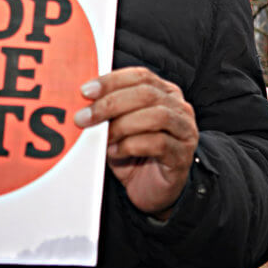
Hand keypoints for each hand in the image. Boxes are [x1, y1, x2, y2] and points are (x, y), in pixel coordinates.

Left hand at [74, 67, 197, 219]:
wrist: (151, 191)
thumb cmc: (134, 155)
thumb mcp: (118, 128)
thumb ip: (108, 113)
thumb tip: (83, 103)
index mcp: (164, 93)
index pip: (140, 76)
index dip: (112, 81)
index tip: (85, 91)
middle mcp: (179, 108)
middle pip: (147, 94)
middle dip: (111, 103)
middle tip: (84, 118)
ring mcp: (185, 131)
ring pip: (157, 116)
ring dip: (122, 125)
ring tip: (103, 138)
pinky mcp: (182, 155)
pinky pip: (159, 144)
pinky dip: (132, 146)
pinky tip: (115, 153)